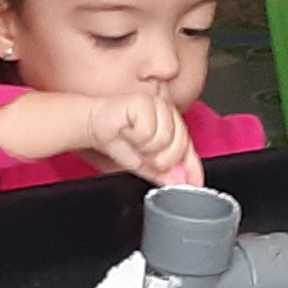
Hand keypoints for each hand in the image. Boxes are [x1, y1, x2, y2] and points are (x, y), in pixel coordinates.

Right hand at [85, 90, 202, 185]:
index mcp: (172, 125)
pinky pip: (149, 132)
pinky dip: (135, 137)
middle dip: (161, 159)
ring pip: (164, 139)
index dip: (192, 167)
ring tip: (132, 140)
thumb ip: (163, 173)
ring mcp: (158, 105)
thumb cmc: (116, 140)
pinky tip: (126, 131)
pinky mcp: (144, 102)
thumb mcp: (143, 164)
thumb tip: (181, 182)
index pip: (189, 147)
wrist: (93, 126)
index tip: (194, 184)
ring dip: (144, 148)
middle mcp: (168, 112)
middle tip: (144, 155)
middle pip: (180, 145)